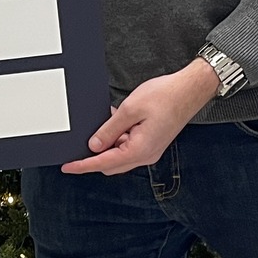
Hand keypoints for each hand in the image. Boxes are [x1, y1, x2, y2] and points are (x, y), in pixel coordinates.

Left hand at [64, 59, 221, 175]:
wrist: (190, 90)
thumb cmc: (165, 96)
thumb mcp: (130, 109)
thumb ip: (110, 130)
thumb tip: (95, 146)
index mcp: (140, 150)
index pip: (104, 163)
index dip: (83, 165)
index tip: (68, 166)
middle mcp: (146, 155)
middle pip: (111, 164)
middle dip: (95, 155)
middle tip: (80, 141)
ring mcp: (150, 150)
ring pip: (120, 155)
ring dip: (109, 143)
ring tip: (109, 120)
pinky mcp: (151, 143)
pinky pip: (129, 147)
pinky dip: (119, 138)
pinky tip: (118, 121)